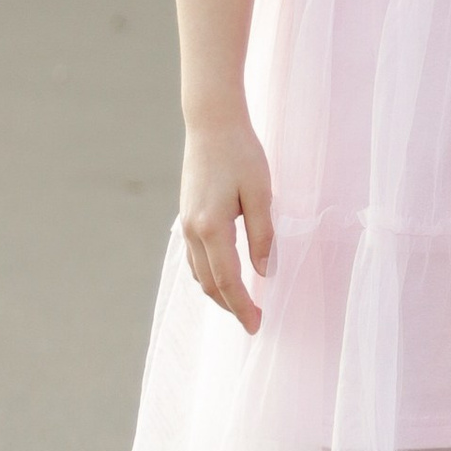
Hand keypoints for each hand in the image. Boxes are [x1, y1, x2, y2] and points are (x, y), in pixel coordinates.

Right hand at [180, 113, 274, 332]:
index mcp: (212, 227)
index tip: (257, 325)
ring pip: (199, 273)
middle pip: (208, 283)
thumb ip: (263, 236)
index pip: (227, 280)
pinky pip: (195, 258)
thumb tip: (264, 273)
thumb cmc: (241, 154)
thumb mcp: (261, 194)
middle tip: (254, 322)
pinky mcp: (187, 217)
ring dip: (219, 293)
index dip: (242, 307)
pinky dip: (209, 275)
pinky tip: (226, 277)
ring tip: (243, 305)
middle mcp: (193, 231)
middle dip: (231, 306)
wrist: (211, 124)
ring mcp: (186, 224)